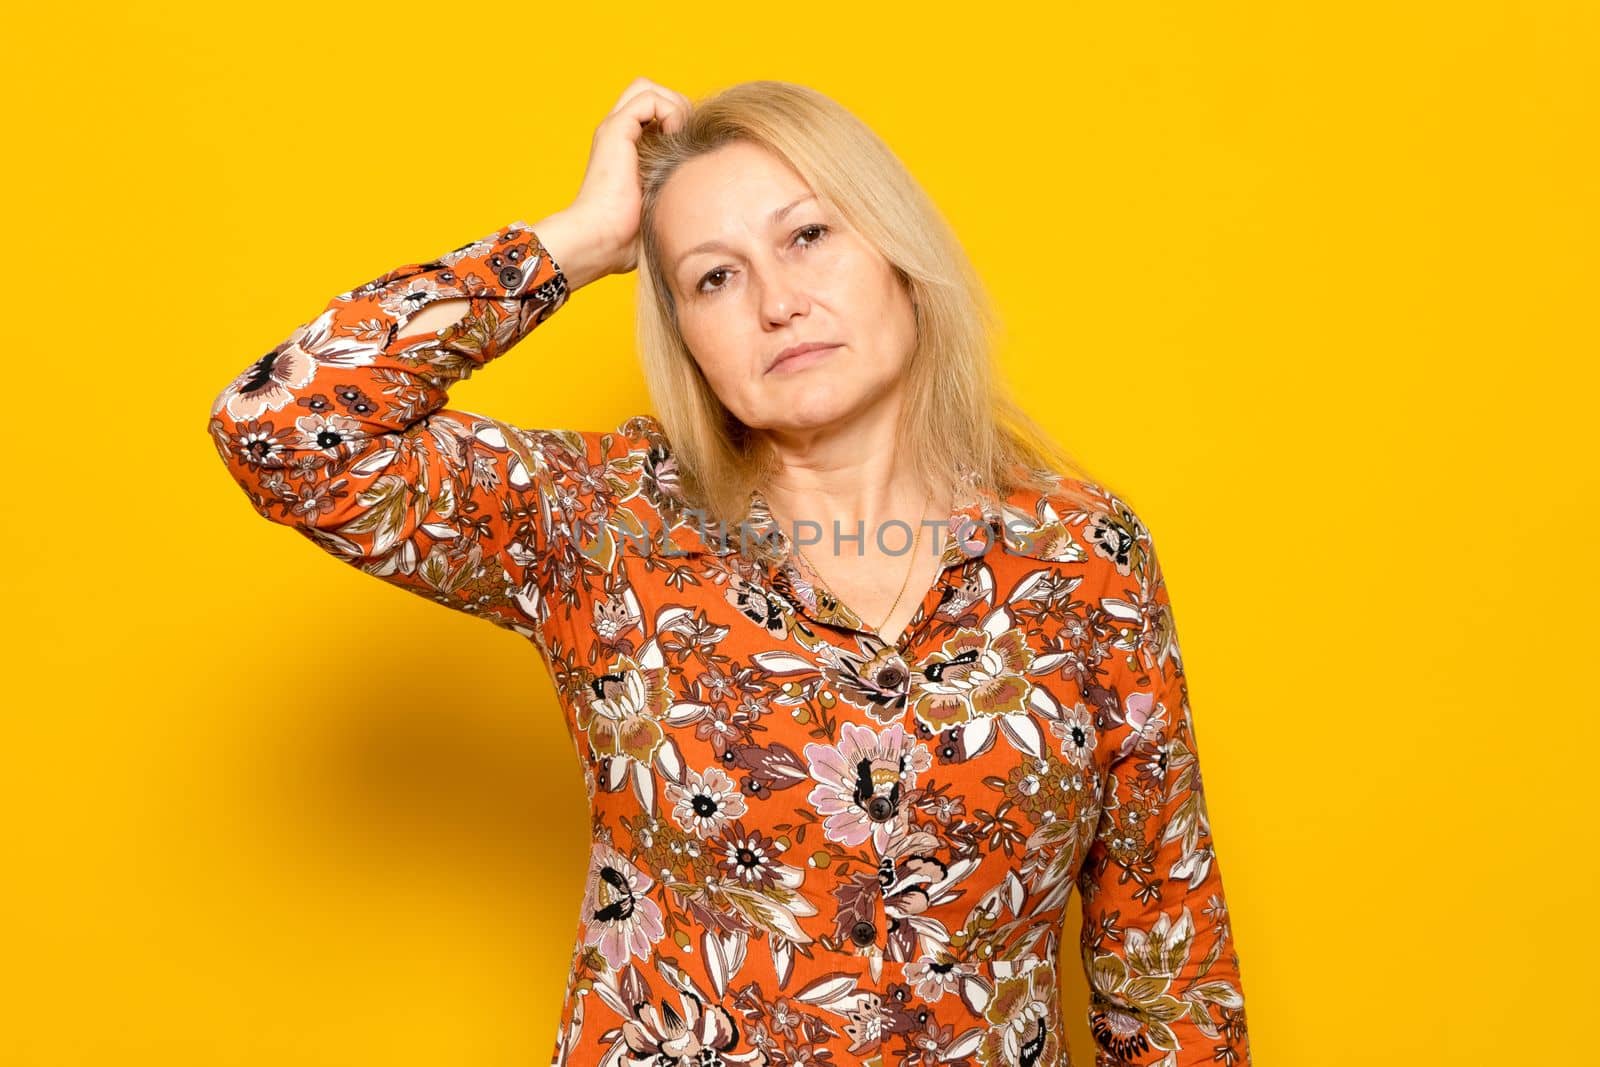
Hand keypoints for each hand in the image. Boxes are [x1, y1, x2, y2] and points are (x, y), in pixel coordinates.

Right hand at [535, 77, 692, 288]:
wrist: (600, 240)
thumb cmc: (629, 238)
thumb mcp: (660, 207)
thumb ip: (674, 192)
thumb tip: (705, 199)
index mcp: (626, 149)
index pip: (654, 111)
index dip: (677, 120)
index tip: (689, 150)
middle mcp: (618, 134)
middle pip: (649, 91)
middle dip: (676, 107)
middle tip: (686, 140)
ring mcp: (614, 129)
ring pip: (648, 88)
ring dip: (674, 106)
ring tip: (679, 139)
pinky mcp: (616, 130)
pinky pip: (649, 97)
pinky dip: (669, 111)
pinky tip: (673, 139)